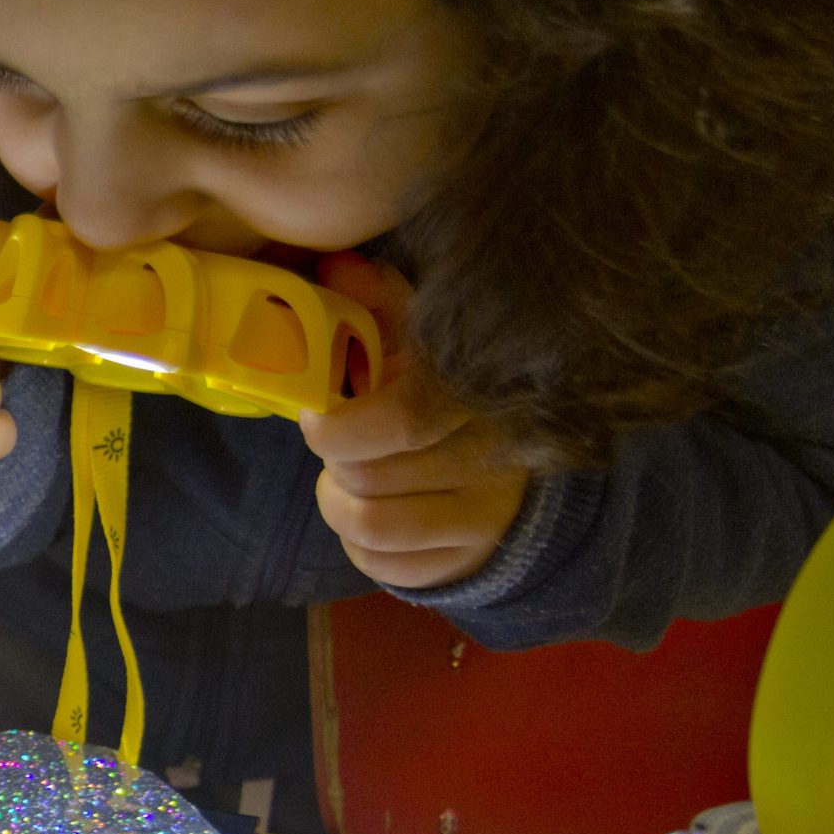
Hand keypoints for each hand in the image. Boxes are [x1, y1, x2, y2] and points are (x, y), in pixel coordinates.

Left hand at [300, 255, 530, 589]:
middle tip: (341, 447)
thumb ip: (379, 303)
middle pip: (370, 475)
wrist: (516, 477)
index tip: (318, 416)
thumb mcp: (424, 340)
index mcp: (479, 395)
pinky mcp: (469, 563)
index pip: (406, 416)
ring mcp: (487, 518)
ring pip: (369, 525)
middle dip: (336, 462)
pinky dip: (361, 546)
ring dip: (340, 503)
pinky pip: (382, 567)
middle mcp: (496, 458)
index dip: (341, 424)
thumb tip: (338, 266)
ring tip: (353, 481)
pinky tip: (378, 513)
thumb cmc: (449, 396)